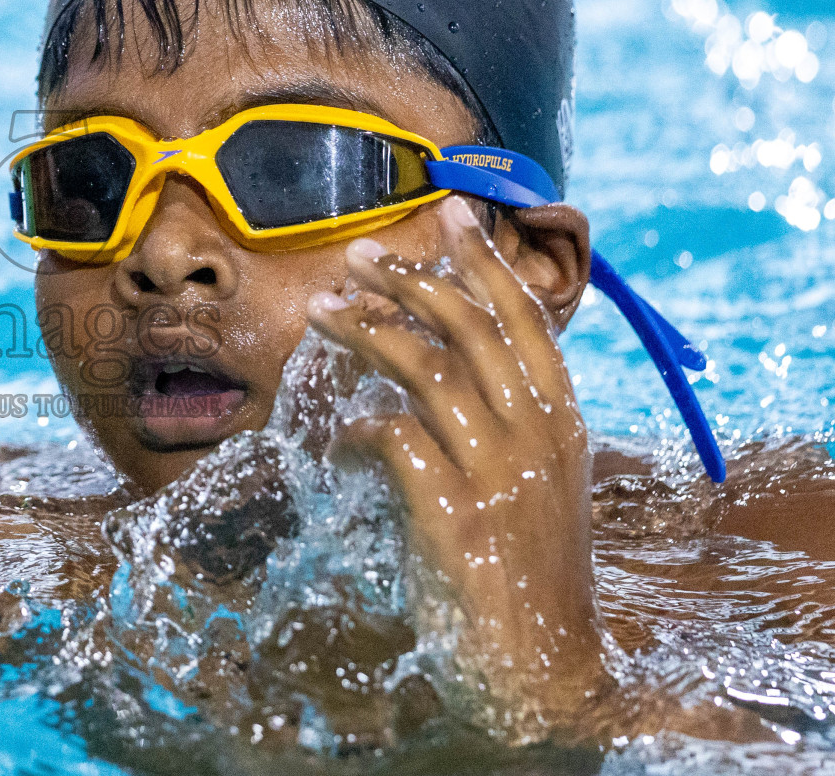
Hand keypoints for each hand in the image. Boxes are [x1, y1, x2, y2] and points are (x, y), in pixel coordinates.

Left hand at [306, 196, 609, 721]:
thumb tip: (431, 375)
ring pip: (428, 369)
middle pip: (471, 329)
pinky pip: (394, 440)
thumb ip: (504, 427)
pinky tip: (339, 436)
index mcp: (563, 423)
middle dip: (411, 281)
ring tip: (322, 313)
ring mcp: (499, 474)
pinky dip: (359, 427)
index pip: (525, 320)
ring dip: (369, 333)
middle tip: (359, 255)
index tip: (450, 211)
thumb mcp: (538, 488)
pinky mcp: (455, 515)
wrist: (542, 673)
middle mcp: (539, 437)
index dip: (483, 262)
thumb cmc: (529, 577)